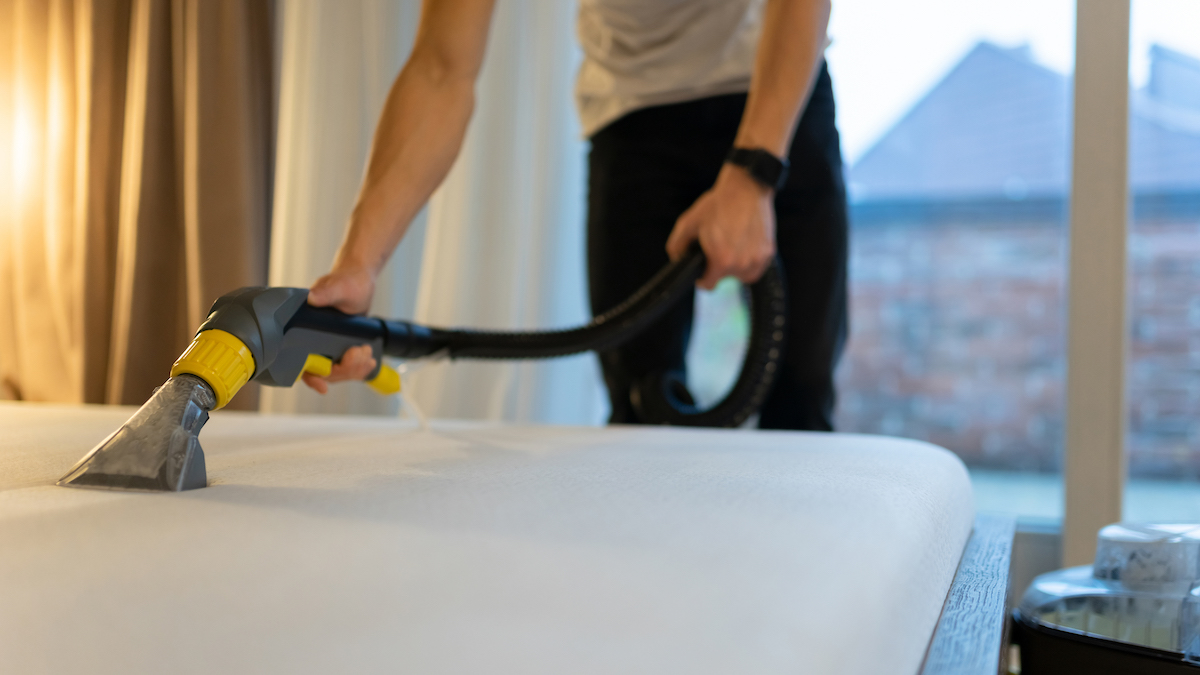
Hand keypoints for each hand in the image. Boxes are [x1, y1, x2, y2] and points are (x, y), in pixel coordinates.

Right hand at [301, 265, 378, 392]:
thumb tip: (312, 297)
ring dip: (355, 368)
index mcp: (302, 328)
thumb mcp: (338, 286)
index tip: (322, 386)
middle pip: (325, 372)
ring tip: (367, 352)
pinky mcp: (340, 347)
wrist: (360, 281)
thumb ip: (326, 291)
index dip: (310, 376)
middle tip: (361, 351)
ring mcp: (327, 346)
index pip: (300, 362)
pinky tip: (369, 362)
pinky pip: (347, 367)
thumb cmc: (347, 281)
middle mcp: (312, 341)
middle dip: (345, 368)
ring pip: (338, 372)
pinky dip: (359, 368)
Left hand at [665, 164, 775, 289]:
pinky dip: (750, 261)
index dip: (701, 278)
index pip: (708, 285)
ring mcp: (758, 259)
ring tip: (731, 247)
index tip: (701, 269)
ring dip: (736, 266)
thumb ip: (677, 245)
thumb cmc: (718, 204)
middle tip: (717, 247)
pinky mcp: (769, 252)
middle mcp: (741, 264)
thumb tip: (677, 260)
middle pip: (725, 278)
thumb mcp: (689, 222)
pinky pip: (756, 267)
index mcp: (721, 261)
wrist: (746, 188)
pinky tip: (743, 246)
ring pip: (742, 275)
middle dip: (718, 267)